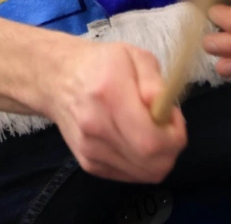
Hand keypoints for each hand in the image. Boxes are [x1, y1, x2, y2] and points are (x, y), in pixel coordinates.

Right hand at [40, 41, 187, 182]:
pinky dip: (142, 162)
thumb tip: (163, 109)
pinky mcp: (89, 164)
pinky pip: (130, 175)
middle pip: (152, 164)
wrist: (56, 79)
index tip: (172, 116)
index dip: (174, 135)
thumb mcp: (133, 55)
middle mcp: (96, 128)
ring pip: (145, 174)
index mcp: (109, 94)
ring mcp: (90, 150)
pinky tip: (134, 140)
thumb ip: (153, 81)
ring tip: (148, 130)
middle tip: (165, 125)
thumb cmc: (100, 64)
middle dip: (171, 149)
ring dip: (158, 157)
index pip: (151, 140)